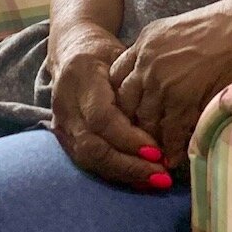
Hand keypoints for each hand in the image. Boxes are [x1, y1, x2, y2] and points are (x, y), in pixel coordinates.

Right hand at [49, 27, 167, 188]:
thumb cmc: (106, 53)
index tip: (157, 151)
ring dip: (124, 174)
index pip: (101, 117)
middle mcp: (65, 104)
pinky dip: (116, 173)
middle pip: (92, 146)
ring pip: (89, 159)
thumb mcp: (123, 56)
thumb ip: (138, 83)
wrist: (71, 50)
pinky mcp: (64, 138)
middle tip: (161, 175)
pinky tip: (141, 180)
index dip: (128, 138)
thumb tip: (170, 117)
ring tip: (156, 180)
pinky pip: (89, 162)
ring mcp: (61, 124)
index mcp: (81, 77)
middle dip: (128, 165)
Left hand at [109, 2, 231, 169]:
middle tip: (142, 138)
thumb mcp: (179, 30)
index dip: (123, 98)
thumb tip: (158, 78)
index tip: (133, 112)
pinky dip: (172, 147)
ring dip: (152, 139)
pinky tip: (175, 156)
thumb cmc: (224, 26)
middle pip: (126, 102)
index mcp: (145, 41)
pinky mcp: (182, 98)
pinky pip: (170, 130)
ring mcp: (162, 80)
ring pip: (146, 119)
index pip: (117, 76)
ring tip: (157, 154)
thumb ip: (161, 53)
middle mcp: (147, 60)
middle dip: (133, 122)